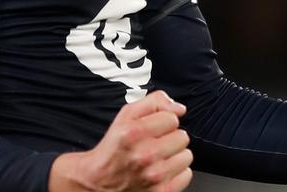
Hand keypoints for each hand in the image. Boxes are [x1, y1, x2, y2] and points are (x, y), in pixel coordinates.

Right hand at [49, 90, 193, 191]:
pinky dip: (176, 172)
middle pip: (182, 137)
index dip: (163, 122)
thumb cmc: (114, 147)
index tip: (153, 129)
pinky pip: (186, 174)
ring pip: (186, 155)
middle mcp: (145, 155)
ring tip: (159, 157)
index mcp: (135, 133)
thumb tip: (180, 108)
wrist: (99, 180)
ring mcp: (155, 176)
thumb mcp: (126, 116)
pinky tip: (162, 169)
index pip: (172, 119)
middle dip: (170, 138)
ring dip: (174, 155)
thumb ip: (153, 103)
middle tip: (155, 144)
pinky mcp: (163, 191)